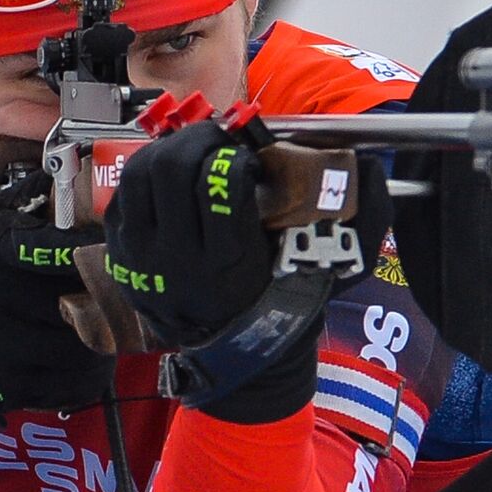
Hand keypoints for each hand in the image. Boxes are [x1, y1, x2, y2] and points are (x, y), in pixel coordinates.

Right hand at [0, 171, 113, 474]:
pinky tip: (85, 356)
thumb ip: (27, 199)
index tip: (110, 250)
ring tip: (102, 325)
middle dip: (106, 296)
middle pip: (83, 299)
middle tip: (115, 291)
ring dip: (103, 337)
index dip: (93, 248)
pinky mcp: (11, 386)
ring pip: (86, 345)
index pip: (58, 246)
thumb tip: (72, 169)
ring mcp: (2, 347)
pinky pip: (75, 384)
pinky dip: (89, 373)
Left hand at [103, 120, 390, 421]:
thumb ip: (348, 218)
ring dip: (169, 149)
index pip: (221, 181)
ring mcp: (142, 258)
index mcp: (228, 262)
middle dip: (198, 140)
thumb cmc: (276, 300)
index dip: (236, 156)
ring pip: (141, 172)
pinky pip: (123, 194)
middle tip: (218, 139)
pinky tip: (169, 174)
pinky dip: (146, 173)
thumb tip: (371, 168)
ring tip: (192, 150)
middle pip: (172, 168)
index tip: (249, 157)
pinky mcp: (120, 253)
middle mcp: (178, 260)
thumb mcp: (314, 266)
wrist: (232, 351)